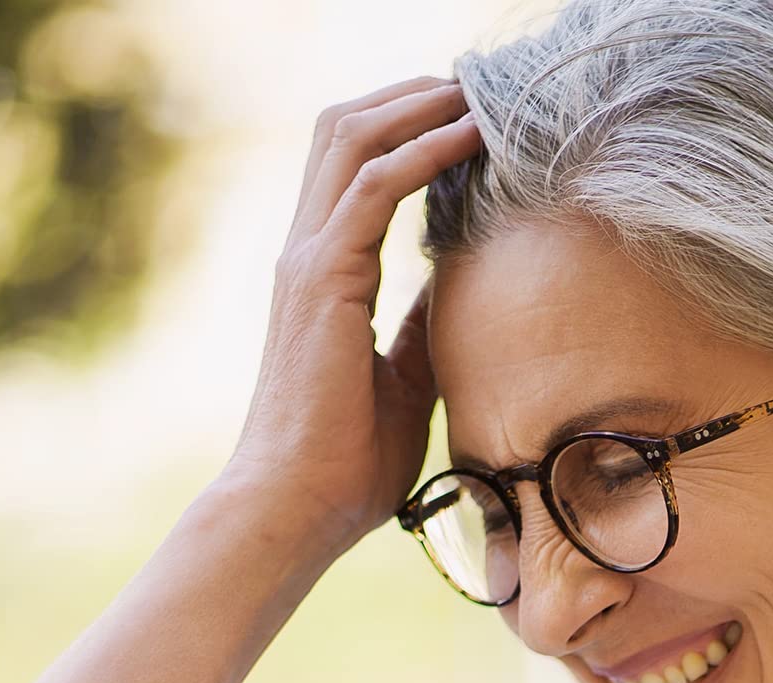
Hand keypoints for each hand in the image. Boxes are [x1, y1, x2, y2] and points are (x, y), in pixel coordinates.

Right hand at [222, 75, 484, 558]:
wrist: (297, 507)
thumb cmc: (347, 465)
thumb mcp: (406, 381)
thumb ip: (422, 327)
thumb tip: (458, 291)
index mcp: (321, 275)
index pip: (357, 172)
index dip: (408, 133)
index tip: (468, 121)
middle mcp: (305, 253)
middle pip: (345, 132)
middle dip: (409, 96)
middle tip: (474, 84)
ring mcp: (306, 261)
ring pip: (352, 140)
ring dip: (416, 106)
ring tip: (474, 92)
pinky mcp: (320, 280)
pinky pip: (370, 188)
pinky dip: (419, 151)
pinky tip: (465, 138)